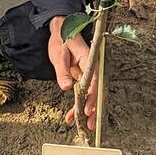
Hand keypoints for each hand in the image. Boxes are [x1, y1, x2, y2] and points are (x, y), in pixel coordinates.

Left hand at [48, 16, 95, 130]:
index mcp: (89, 59)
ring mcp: (89, 73)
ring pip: (91, 94)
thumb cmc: (62, 39)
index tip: (87, 109)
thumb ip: (63, 71)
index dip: (92, 96)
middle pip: (96, 91)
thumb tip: (67, 88)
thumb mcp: (59, 54)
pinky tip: (72, 116)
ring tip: (82, 125)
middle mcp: (92, 67)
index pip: (94, 80)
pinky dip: (79, 104)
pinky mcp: (83, 77)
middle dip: (93, 109)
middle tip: (89, 124)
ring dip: (87, 110)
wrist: (62, 29)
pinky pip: (84, 93)